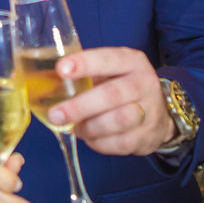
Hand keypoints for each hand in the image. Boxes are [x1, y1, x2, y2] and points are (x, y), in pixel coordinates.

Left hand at [47, 47, 175, 155]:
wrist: (158, 113)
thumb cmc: (121, 87)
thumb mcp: (109, 72)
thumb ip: (84, 75)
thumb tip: (44, 82)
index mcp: (131, 61)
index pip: (108, 59)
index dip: (84, 64)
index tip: (61, 70)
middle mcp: (144, 83)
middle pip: (112, 95)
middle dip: (80, 106)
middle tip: (56, 114)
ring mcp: (150, 111)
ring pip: (118, 121)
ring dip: (90, 127)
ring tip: (74, 127)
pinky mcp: (147, 136)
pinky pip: (120, 143)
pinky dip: (99, 142)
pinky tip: (89, 137)